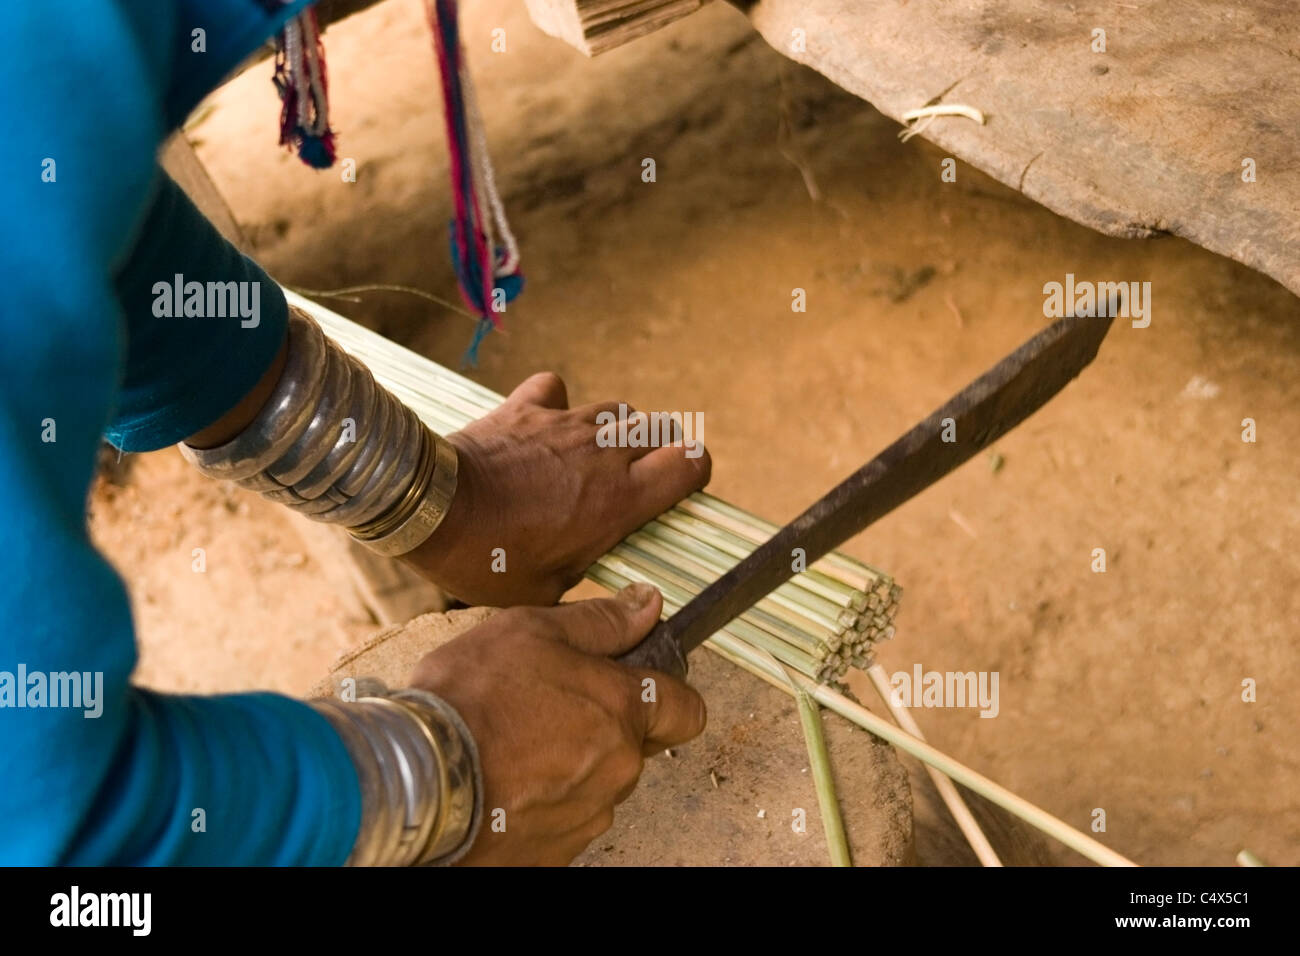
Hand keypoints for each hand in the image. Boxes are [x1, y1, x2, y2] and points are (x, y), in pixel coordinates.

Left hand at [403, 372, 710, 605]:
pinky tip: (546, 427)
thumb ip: (590, 574)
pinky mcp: (527, 408)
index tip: (679, 492)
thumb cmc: (489, 560)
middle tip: (637, 480)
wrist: (431, 511)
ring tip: (592, 459)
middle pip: (663, 430)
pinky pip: (556, 390)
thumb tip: (611, 587)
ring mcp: (566, 424)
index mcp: (620, 500)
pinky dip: (557, 405)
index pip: (692, 464)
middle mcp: (603, 453)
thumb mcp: (550, 591)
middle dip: (661, 452)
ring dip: (616, 432)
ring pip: (618, 411)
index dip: (695, 475)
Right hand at [409, 583, 705, 865]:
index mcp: (623, 710)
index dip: (666, 694)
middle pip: (635, 746)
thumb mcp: (531, 630)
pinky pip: (563, 820)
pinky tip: (501, 781)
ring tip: (513, 745)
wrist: (414, 777)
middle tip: (547, 706)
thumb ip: (599, 621)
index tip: (633, 684)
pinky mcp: (555, 852)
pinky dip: (541, 801)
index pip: (686, 709)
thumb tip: (647, 605)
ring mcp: (588, 816)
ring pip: (597, 784)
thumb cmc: (470, 698)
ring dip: (570, 765)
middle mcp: (619, 769)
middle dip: (603, 726)